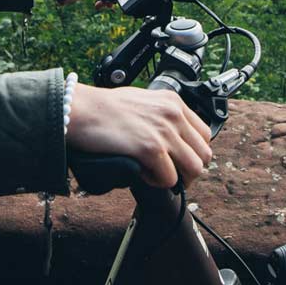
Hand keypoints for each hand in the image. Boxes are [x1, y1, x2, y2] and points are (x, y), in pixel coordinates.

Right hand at [67, 84, 212, 187]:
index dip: (193, 152)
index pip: (204, 134)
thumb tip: (172, 141)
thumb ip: (162, 117)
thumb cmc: (104, 109)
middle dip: (188, 170)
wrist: (81, 110)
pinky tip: (141, 172)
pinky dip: (156, 182)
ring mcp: (164, 131)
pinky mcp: (151, 148)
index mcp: (174, 102)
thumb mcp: (143, 102)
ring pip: (193, 169)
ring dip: (176, 178)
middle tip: (170, 174)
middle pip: (203, 154)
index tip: (179, 161)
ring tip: (156, 175)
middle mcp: (174, 114)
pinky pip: (169, 179)